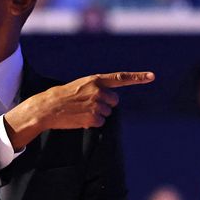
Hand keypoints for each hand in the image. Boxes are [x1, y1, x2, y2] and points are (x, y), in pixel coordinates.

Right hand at [2, 71, 153, 147]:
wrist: (48, 107)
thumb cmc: (64, 96)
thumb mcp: (81, 85)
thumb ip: (97, 88)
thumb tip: (112, 102)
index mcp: (96, 80)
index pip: (121, 78)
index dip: (138, 77)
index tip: (152, 76)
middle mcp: (99, 91)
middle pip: (114, 102)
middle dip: (105, 105)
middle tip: (88, 105)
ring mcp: (97, 105)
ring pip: (107, 114)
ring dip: (97, 115)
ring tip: (81, 111)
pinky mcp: (94, 118)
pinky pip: (101, 123)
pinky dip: (92, 123)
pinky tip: (80, 119)